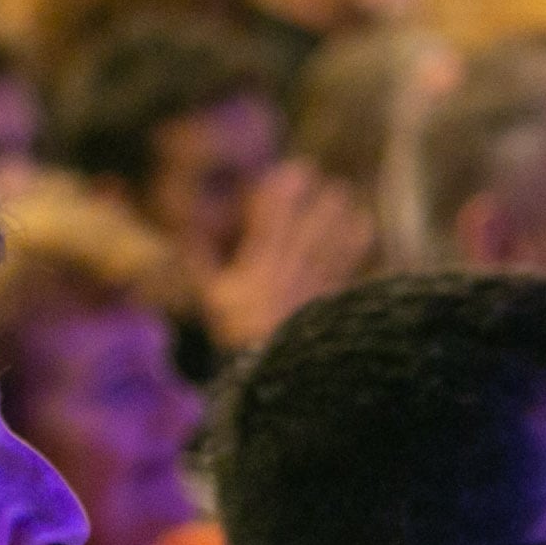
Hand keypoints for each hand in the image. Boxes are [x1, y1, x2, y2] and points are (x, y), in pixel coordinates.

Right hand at [202, 159, 373, 351]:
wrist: (271, 371)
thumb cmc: (237, 331)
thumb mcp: (212, 298)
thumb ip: (199, 260)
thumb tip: (185, 230)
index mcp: (260, 261)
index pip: (275, 211)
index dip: (284, 186)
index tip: (289, 173)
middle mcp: (292, 264)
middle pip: (316, 215)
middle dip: (320, 194)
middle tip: (319, 185)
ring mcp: (318, 277)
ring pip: (340, 231)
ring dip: (341, 211)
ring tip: (340, 201)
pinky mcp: (335, 290)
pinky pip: (354, 256)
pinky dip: (358, 237)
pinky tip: (360, 224)